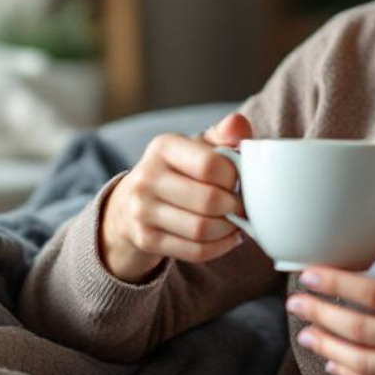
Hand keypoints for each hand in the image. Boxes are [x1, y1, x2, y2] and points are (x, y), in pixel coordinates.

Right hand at [98, 112, 251, 281]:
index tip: (240, 181)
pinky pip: (194, 251)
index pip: (210, 165)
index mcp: (163, 147)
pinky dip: (219, 247)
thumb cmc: (179, 172)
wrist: (131, 205)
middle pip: (208, 200)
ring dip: (228, 229)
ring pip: (201, 229)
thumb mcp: (198, 146)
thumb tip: (238, 124)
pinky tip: (227, 238)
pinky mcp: (145, 240)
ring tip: (236, 222)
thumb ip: (224, 134)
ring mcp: (142, 211)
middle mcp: (147, 177)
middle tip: (244, 207)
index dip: (234, 177)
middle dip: (235, 207)